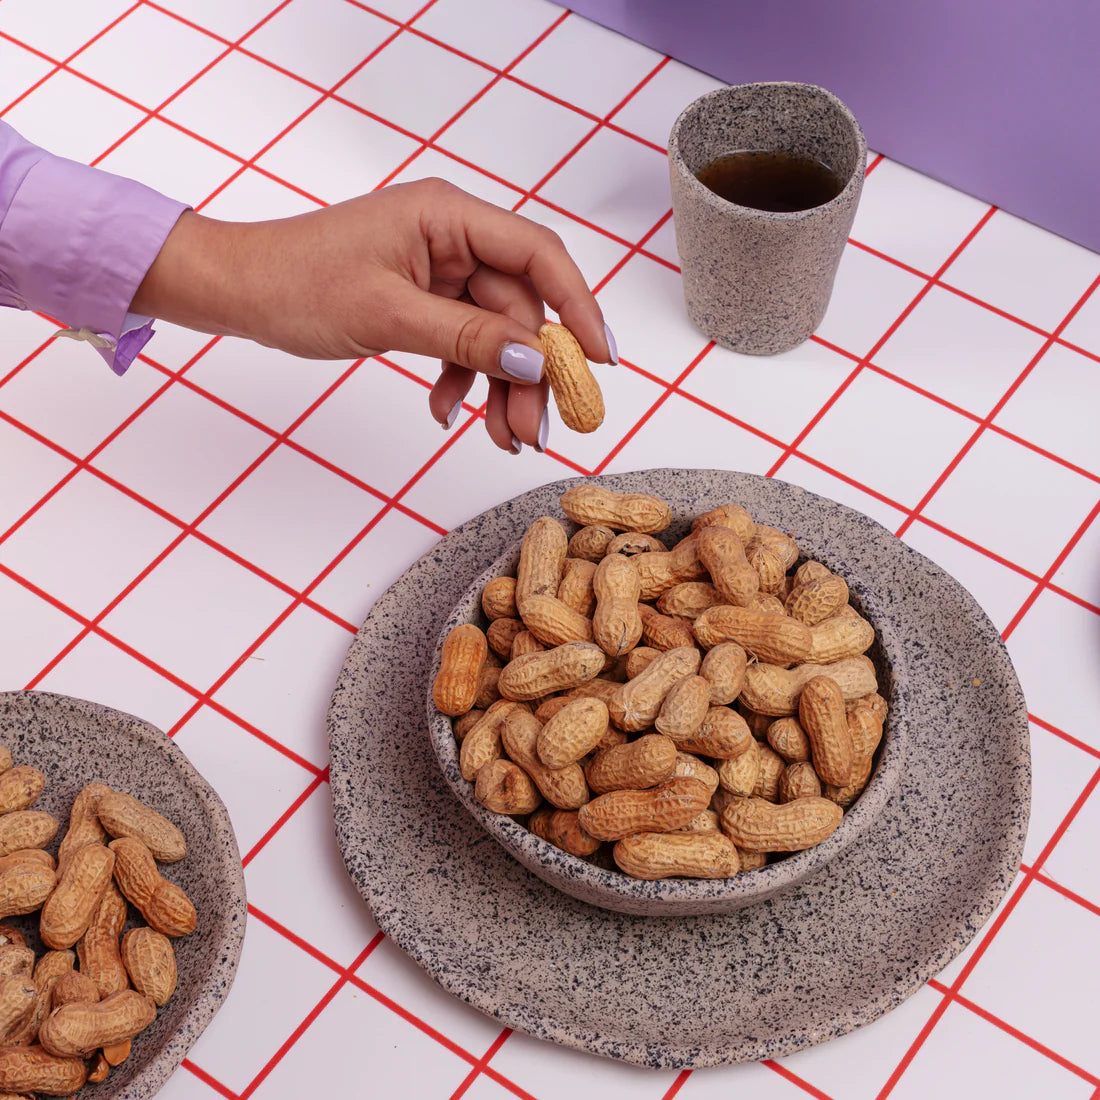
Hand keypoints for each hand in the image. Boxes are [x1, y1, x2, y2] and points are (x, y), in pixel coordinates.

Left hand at [132, 178, 615, 452]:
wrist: (239, 291)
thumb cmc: (297, 284)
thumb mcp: (388, 316)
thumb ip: (467, 338)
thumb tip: (535, 360)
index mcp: (448, 216)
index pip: (538, 256)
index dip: (578, 308)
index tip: (600, 362)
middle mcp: (452, 237)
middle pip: (519, 309)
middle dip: (528, 375)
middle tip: (534, 432)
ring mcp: (439, 270)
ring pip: (495, 333)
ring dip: (500, 387)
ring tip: (500, 438)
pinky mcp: (424, 300)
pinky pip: (464, 342)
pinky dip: (463, 379)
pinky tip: (447, 411)